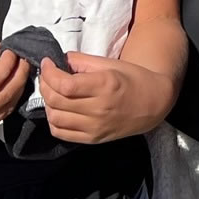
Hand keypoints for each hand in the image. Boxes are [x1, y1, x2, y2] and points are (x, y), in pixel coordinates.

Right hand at [0, 43, 33, 155]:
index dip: (7, 63)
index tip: (12, 50)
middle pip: (6, 95)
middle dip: (19, 74)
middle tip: (24, 58)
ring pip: (7, 108)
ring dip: (18, 88)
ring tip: (21, 70)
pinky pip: (0, 117)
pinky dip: (9, 101)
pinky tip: (10, 88)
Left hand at [38, 53, 176, 144]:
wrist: (153, 103)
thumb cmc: (133, 79)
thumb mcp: (110, 63)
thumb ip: (83, 61)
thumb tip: (60, 59)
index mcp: (104, 86)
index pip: (64, 85)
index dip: (49, 73)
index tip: (47, 63)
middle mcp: (99, 109)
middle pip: (56, 101)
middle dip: (44, 85)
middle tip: (47, 75)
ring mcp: (95, 127)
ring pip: (55, 118)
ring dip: (47, 103)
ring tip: (52, 91)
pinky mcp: (93, 139)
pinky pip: (62, 133)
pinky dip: (53, 121)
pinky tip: (58, 109)